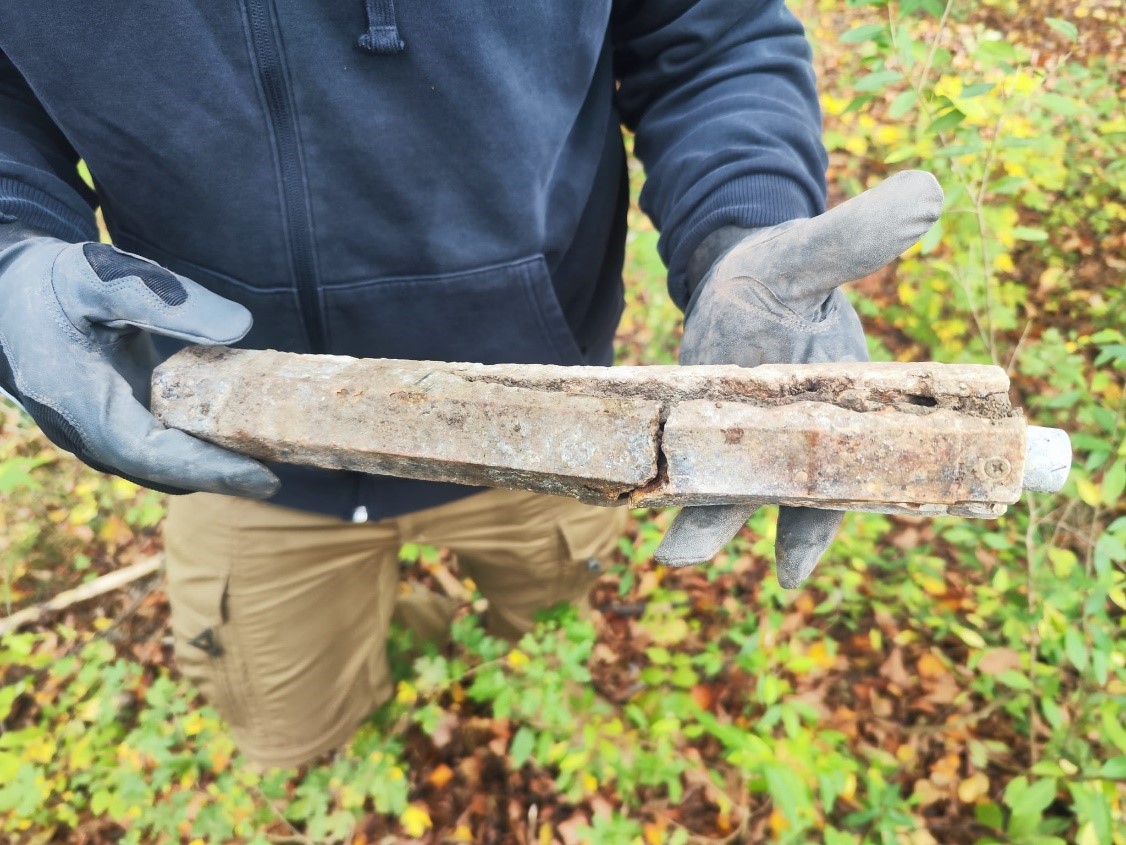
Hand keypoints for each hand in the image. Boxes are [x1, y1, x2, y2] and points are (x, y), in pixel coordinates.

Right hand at [0, 224, 279, 496]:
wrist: (11, 292)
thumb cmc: (56, 282)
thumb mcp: (107, 276)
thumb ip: (171, 302)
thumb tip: (241, 328)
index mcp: (81, 403)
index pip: (152, 454)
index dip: (210, 469)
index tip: (264, 477)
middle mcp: (88, 433)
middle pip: (164, 473)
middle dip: (222, 478)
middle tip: (283, 474)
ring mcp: (99, 434)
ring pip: (162, 469)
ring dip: (213, 469)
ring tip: (274, 461)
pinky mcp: (114, 425)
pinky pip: (159, 451)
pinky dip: (199, 451)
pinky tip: (240, 438)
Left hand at [654, 170, 942, 586]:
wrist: (740, 268)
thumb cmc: (785, 267)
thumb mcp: (812, 252)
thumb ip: (857, 236)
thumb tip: (927, 193)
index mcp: (836, 409)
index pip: (834, 479)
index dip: (815, 526)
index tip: (792, 569)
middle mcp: (791, 437)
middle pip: (765, 496)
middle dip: (728, 523)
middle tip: (682, 553)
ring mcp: (742, 436)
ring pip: (721, 488)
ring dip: (694, 517)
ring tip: (662, 548)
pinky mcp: (699, 426)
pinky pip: (685, 462)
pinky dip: (667, 481)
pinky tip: (635, 494)